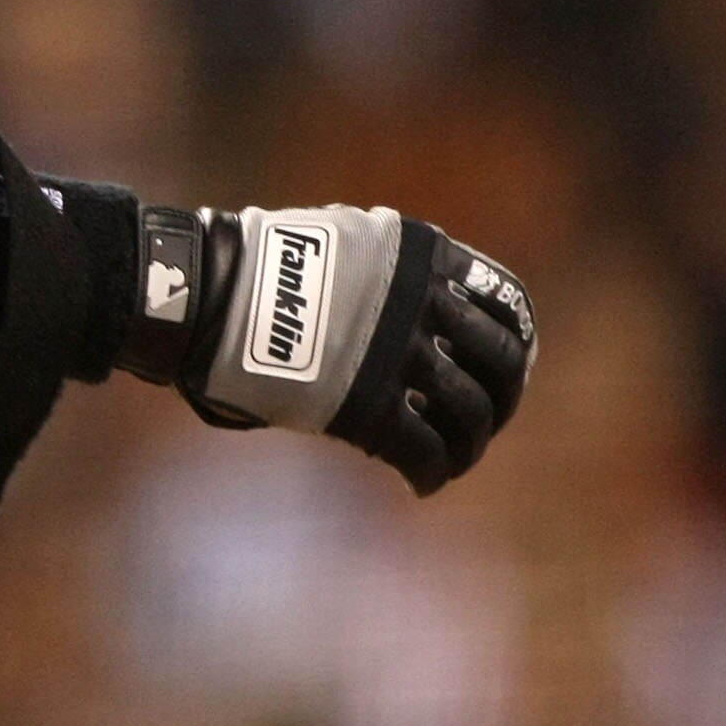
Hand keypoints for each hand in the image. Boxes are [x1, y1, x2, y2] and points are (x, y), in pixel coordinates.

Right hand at [168, 206, 535, 495]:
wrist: (209, 295)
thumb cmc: (259, 266)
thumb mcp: (342, 240)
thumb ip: (391, 270)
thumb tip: (421, 302)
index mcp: (419, 254)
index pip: (503, 299)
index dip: (516, 339)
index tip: (510, 364)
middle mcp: (422, 302)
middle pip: (501, 362)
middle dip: (503, 397)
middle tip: (486, 419)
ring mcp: (398, 355)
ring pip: (470, 412)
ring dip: (470, 443)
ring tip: (453, 459)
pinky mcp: (368, 406)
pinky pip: (425, 452)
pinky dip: (432, 474)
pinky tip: (422, 485)